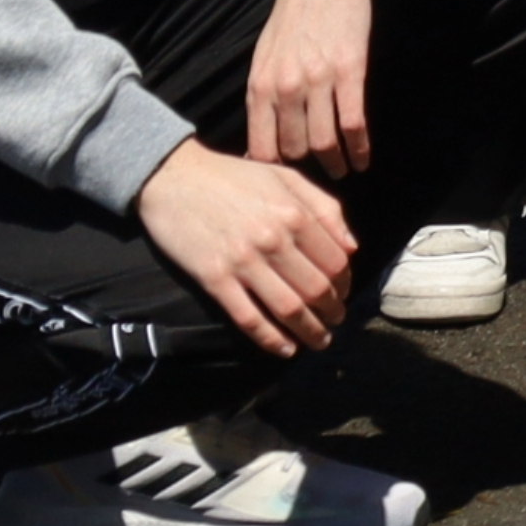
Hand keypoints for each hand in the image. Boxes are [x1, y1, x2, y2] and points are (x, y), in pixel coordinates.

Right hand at [136, 143, 355, 355]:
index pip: (335, 262)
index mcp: (295, 214)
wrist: (173, 176)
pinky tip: (285, 349)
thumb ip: (325, 208)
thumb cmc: (233, 176)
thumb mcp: (286, 177)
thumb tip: (351, 247)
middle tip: (335, 322)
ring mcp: (243, 262)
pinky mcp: (214, 279)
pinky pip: (248, 317)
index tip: (343, 293)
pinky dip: (271, 339)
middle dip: (332, 312)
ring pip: (288, 308)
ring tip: (319, 341)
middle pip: (316, 289)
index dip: (345, 284)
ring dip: (309, 331)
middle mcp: (274, 240)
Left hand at [244, 0, 374, 172]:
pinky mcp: (350, 71)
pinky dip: (360, 147)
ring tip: (344, 171)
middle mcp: (284, 88)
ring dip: (337, 164)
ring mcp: (318, 80)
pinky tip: (363, 157)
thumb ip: (264, 98)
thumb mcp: (264, 59)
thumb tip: (264, 142)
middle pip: (295, 150)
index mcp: (259, 87)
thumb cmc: (292, 18)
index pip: (261, 147)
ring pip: (325, 142)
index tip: (285, 183)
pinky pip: (354, 123)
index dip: (273, 172)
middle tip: (319, 180)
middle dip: (307, 170)